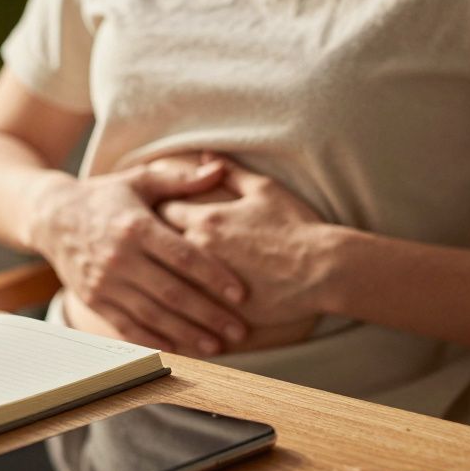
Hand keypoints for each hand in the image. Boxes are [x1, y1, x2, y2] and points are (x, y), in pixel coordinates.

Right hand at [26, 160, 247, 355]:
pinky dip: (153, 341)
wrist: (51, 216)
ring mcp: (104, 282)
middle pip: (172, 293)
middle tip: (238, 331)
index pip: (183, 257)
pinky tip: (178, 349)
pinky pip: (126, 326)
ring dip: (186, 334)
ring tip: (216, 346)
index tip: (241, 294)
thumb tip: (219, 168)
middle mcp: (119, 258)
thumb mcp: (139, 181)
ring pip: (152, 315)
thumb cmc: (104, 197)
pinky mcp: (93, 300)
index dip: (214, 277)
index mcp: (136, 228)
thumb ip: (181, 180)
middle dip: (208, 315)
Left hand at [157, 159, 330, 329]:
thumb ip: (230, 172)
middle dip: (148, 249)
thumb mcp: (264, 190)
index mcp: (206, 219)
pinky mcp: (216, 311)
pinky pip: (181, 314)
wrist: (324, 269)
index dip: (154, 215)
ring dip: (155, 282)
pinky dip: (171, 313)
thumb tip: (205, 156)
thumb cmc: (296, 226)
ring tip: (150, 283)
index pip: (159, 212)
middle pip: (154, 249)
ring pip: (162, 285)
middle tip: (145, 250)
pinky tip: (166, 315)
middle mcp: (198, 250)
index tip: (153, 218)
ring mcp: (205, 283)